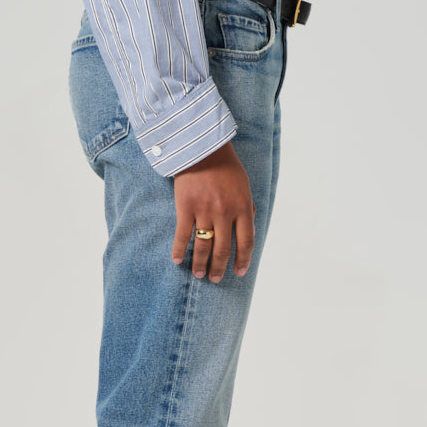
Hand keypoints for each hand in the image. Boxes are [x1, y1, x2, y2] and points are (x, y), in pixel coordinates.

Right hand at [171, 140, 255, 281]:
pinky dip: (179, 250)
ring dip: (201, 264)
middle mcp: (225, 212)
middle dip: (220, 267)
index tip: (239, 272)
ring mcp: (205, 211)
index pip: (246, 242)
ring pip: (203, 246)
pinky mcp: (185, 207)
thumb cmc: (226, 165)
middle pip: (223, 249)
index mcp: (243, 207)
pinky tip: (177, 260)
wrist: (202, 147)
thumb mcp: (244, 186)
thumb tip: (249, 227)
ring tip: (199, 274)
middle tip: (215, 279)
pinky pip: (182, 235)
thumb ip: (246, 207)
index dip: (243, 260)